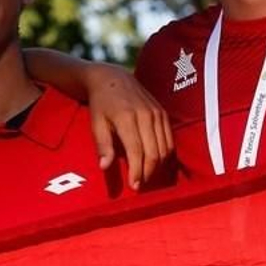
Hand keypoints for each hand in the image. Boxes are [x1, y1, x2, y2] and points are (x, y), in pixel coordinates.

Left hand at [83, 62, 172, 189]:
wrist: (113, 78)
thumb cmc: (101, 104)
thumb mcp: (96, 123)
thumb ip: (102, 145)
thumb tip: (104, 167)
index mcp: (127, 117)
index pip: (136, 151)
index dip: (137, 171)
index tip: (134, 186)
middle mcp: (145, 115)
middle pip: (153, 152)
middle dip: (148, 172)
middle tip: (140, 185)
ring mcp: (157, 113)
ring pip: (164, 147)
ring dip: (158, 166)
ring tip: (146, 175)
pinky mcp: (163, 113)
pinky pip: (169, 139)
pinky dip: (165, 154)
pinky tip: (155, 162)